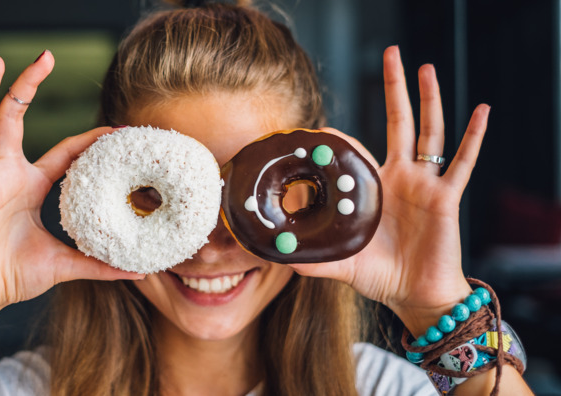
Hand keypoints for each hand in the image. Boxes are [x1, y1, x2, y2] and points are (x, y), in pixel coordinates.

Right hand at [0, 51, 142, 321]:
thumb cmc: (14, 276)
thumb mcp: (65, 264)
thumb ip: (99, 265)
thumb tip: (137, 271)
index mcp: (29, 185)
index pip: (64, 151)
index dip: (88, 139)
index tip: (116, 128)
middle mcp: (6, 176)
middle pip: (16, 119)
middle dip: (29, 86)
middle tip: (46, 56)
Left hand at [290, 46, 489, 334]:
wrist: (415, 294)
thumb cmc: (381, 275)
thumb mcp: (341, 263)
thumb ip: (313, 259)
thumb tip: (277, 257)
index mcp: (375, 188)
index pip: (358, 151)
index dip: (342, 140)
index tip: (320, 130)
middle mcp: (401, 178)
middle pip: (399, 123)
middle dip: (395, 90)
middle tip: (391, 54)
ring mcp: (425, 184)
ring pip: (429, 133)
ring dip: (429, 100)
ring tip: (425, 67)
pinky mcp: (446, 197)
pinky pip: (463, 163)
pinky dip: (473, 137)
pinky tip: (481, 111)